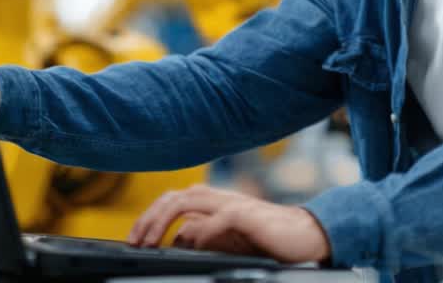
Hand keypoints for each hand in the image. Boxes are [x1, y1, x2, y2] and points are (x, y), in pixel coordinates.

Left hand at [128, 184, 331, 264]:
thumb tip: (178, 240)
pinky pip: (215, 221)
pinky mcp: (245, 216)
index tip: (136, 238)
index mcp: (214, 201)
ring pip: (186, 201)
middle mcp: (220, 198)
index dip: (150, 216)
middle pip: (173, 197)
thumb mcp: (230, 239)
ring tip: (150, 242)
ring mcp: (232, 204)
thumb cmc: (270, 238)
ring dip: (162, 221)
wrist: (307, 235)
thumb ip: (205, 235)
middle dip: (148, 218)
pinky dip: (200, 233)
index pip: (173, 199)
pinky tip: (188, 245)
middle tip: (135, 241)